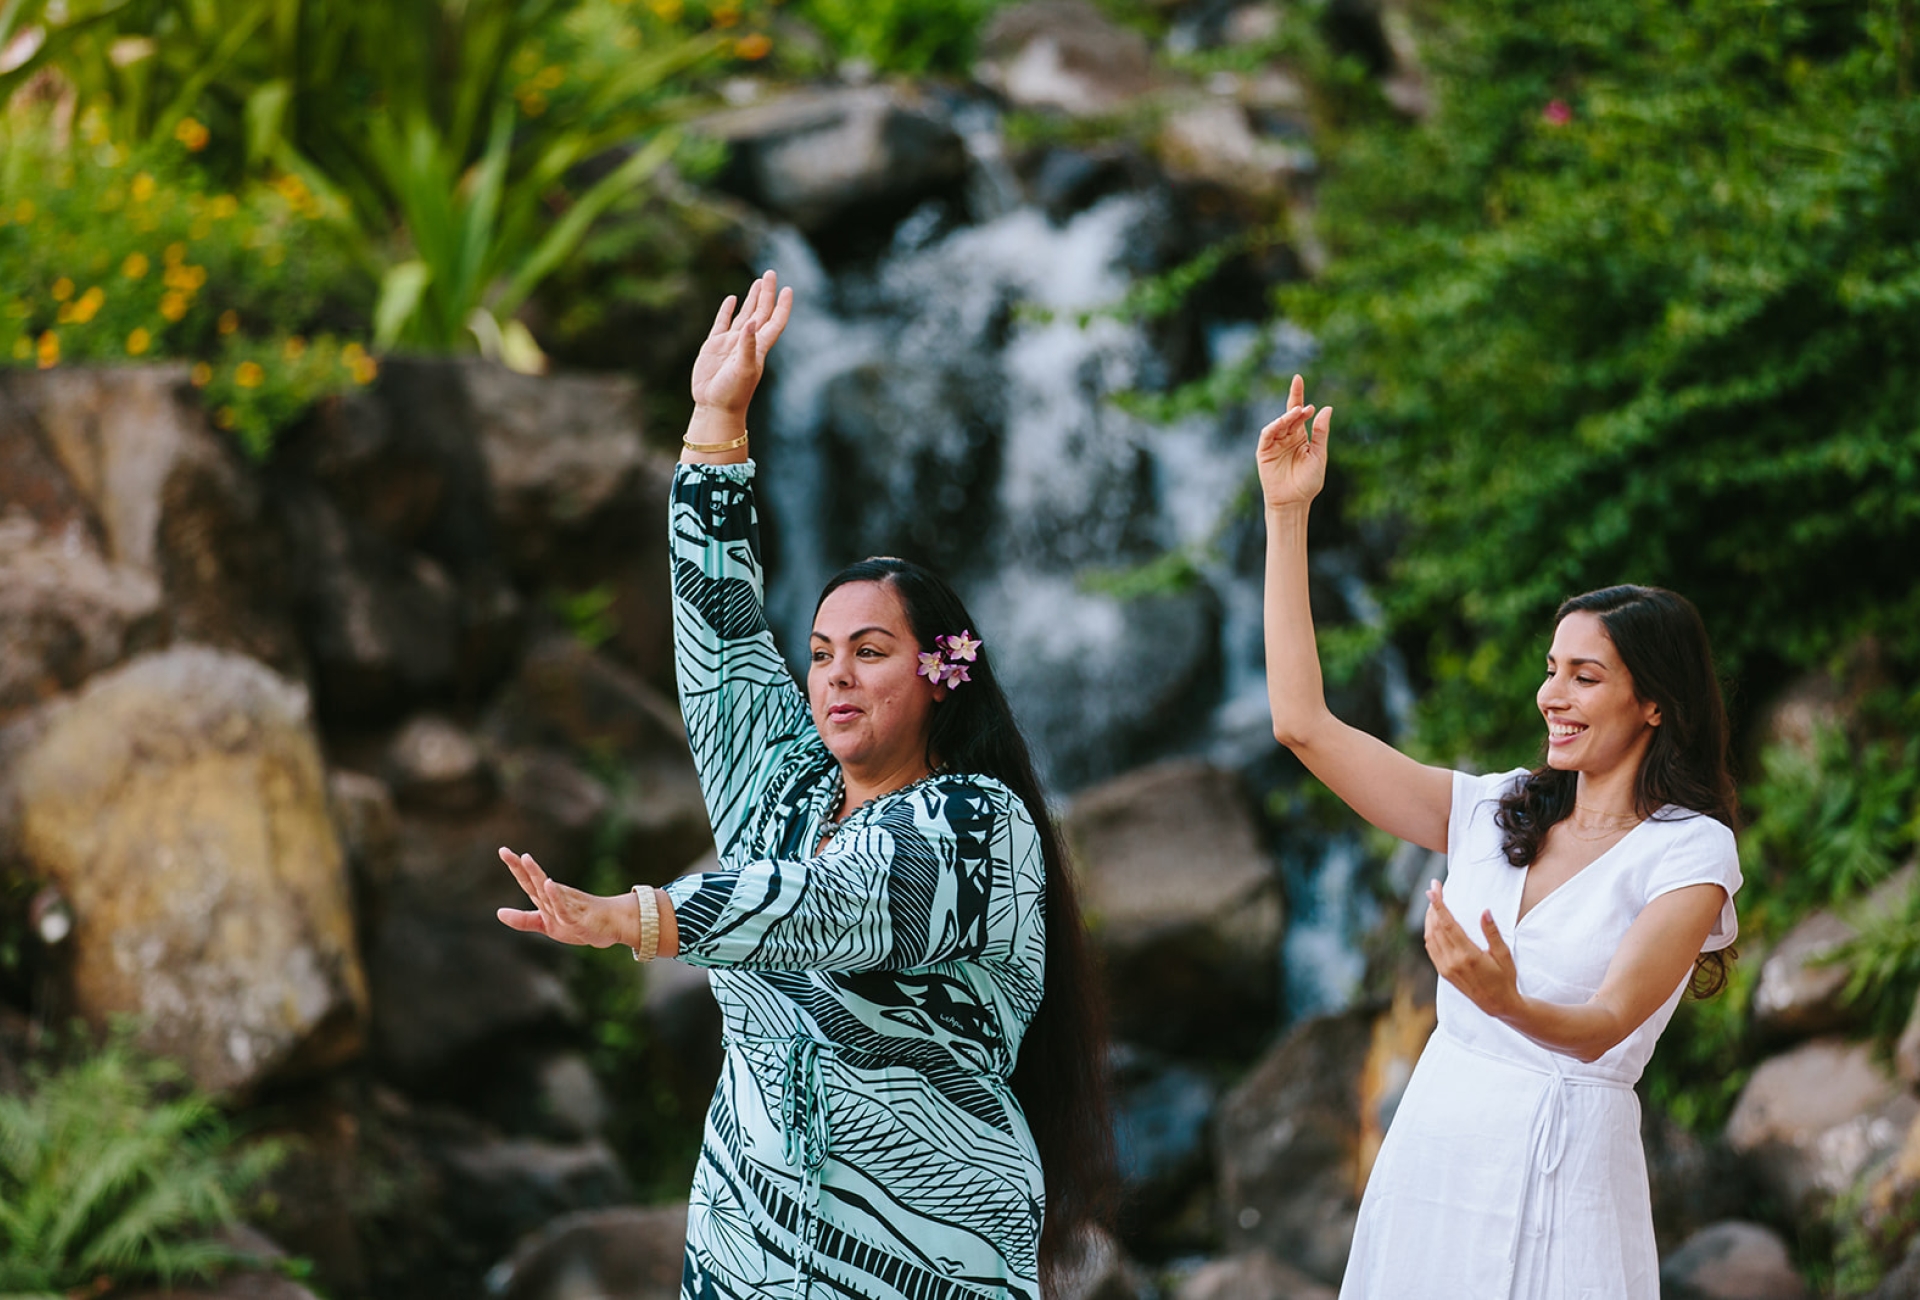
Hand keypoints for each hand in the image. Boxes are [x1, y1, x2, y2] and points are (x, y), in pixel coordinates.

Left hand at [496, 847, 630, 948]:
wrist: (610, 926)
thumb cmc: (578, 923)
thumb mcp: (546, 925)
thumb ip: (523, 920)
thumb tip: (498, 912)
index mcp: (546, 898)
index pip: (527, 881)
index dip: (515, 867)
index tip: (503, 850)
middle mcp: (555, 897)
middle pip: (535, 881)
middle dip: (520, 866)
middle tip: (503, 851)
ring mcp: (567, 906)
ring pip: (548, 890)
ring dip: (537, 874)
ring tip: (526, 859)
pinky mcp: (577, 918)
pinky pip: (564, 907)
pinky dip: (555, 896)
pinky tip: (548, 884)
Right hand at [689, 270, 793, 418]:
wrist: (714, 406)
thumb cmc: (733, 392)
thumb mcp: (743, 369)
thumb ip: (748, 345)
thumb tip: (752, 321)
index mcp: (759, 347)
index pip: (775, 321)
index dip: (783, 306)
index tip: (788, 288)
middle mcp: (747, 342)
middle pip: (761, 312)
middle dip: (766, 293)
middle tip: (770, 272)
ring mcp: (731, 343)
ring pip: (744, 314)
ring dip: (752, 298)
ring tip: (758, 282)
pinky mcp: (714, 346)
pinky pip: (722, 322)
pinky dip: (727, 310)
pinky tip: (732, 299)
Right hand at [1255, 374, 1332, 511]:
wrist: (1294, 502)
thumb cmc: (1308, 482)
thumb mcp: (1319, 454)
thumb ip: (1321, 432)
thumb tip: (1326, 408)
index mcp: (1300, 436)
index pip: (1298, 412)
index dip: (1297, 395)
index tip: (1299, 379)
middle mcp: (1286, 437)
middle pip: (1288, 413)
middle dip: (1293, 400)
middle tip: (1299, 388)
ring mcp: (1274, 444)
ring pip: (1279, 423)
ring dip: (1287, 416)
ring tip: (1298, 411)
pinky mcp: (1264, 452)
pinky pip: (1267, 435)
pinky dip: (1274, 426)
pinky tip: (1283, 422)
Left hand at [1423, 880, 1522, 1020]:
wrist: (1497, 1003)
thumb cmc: (1505, 978)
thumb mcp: (1504, 954)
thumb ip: (1492, 932)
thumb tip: (1485, 911)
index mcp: (1468, 955)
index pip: (1448, 925)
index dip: (1439, 905)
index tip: (1432, 890)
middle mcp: (1453, 961)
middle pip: (1436, 927)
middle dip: (1433, 906)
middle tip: (1434, 889)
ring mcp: (1446, 968)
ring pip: (1430, 937)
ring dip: (1429, 918)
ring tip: (1434, 902)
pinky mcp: (1443, 972)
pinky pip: (1431, 948)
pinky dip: (1429, 932)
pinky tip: (1433, 923)